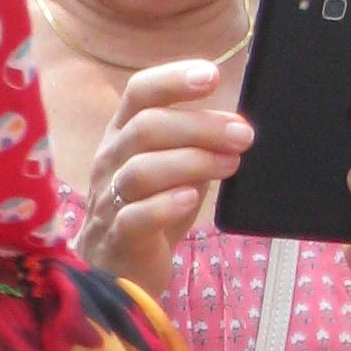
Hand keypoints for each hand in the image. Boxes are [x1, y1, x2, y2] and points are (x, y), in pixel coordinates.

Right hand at [75, 60, 254, 298]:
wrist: (117, 273)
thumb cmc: (150, 211)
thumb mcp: (174, 169)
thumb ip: (197, 146)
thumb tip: (237, 126)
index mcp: (122, 136)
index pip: (139, 93)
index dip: (173, 79)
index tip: (212, 77)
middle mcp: (110, 162)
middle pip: (146, 127)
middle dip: (201, 126)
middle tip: (242, 135)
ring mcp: (107, 201)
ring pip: (141, 169)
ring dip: (193, 162)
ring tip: (229, 165)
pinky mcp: (116, 238)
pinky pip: (134, 216)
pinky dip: (166, 204)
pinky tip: (191, 198)